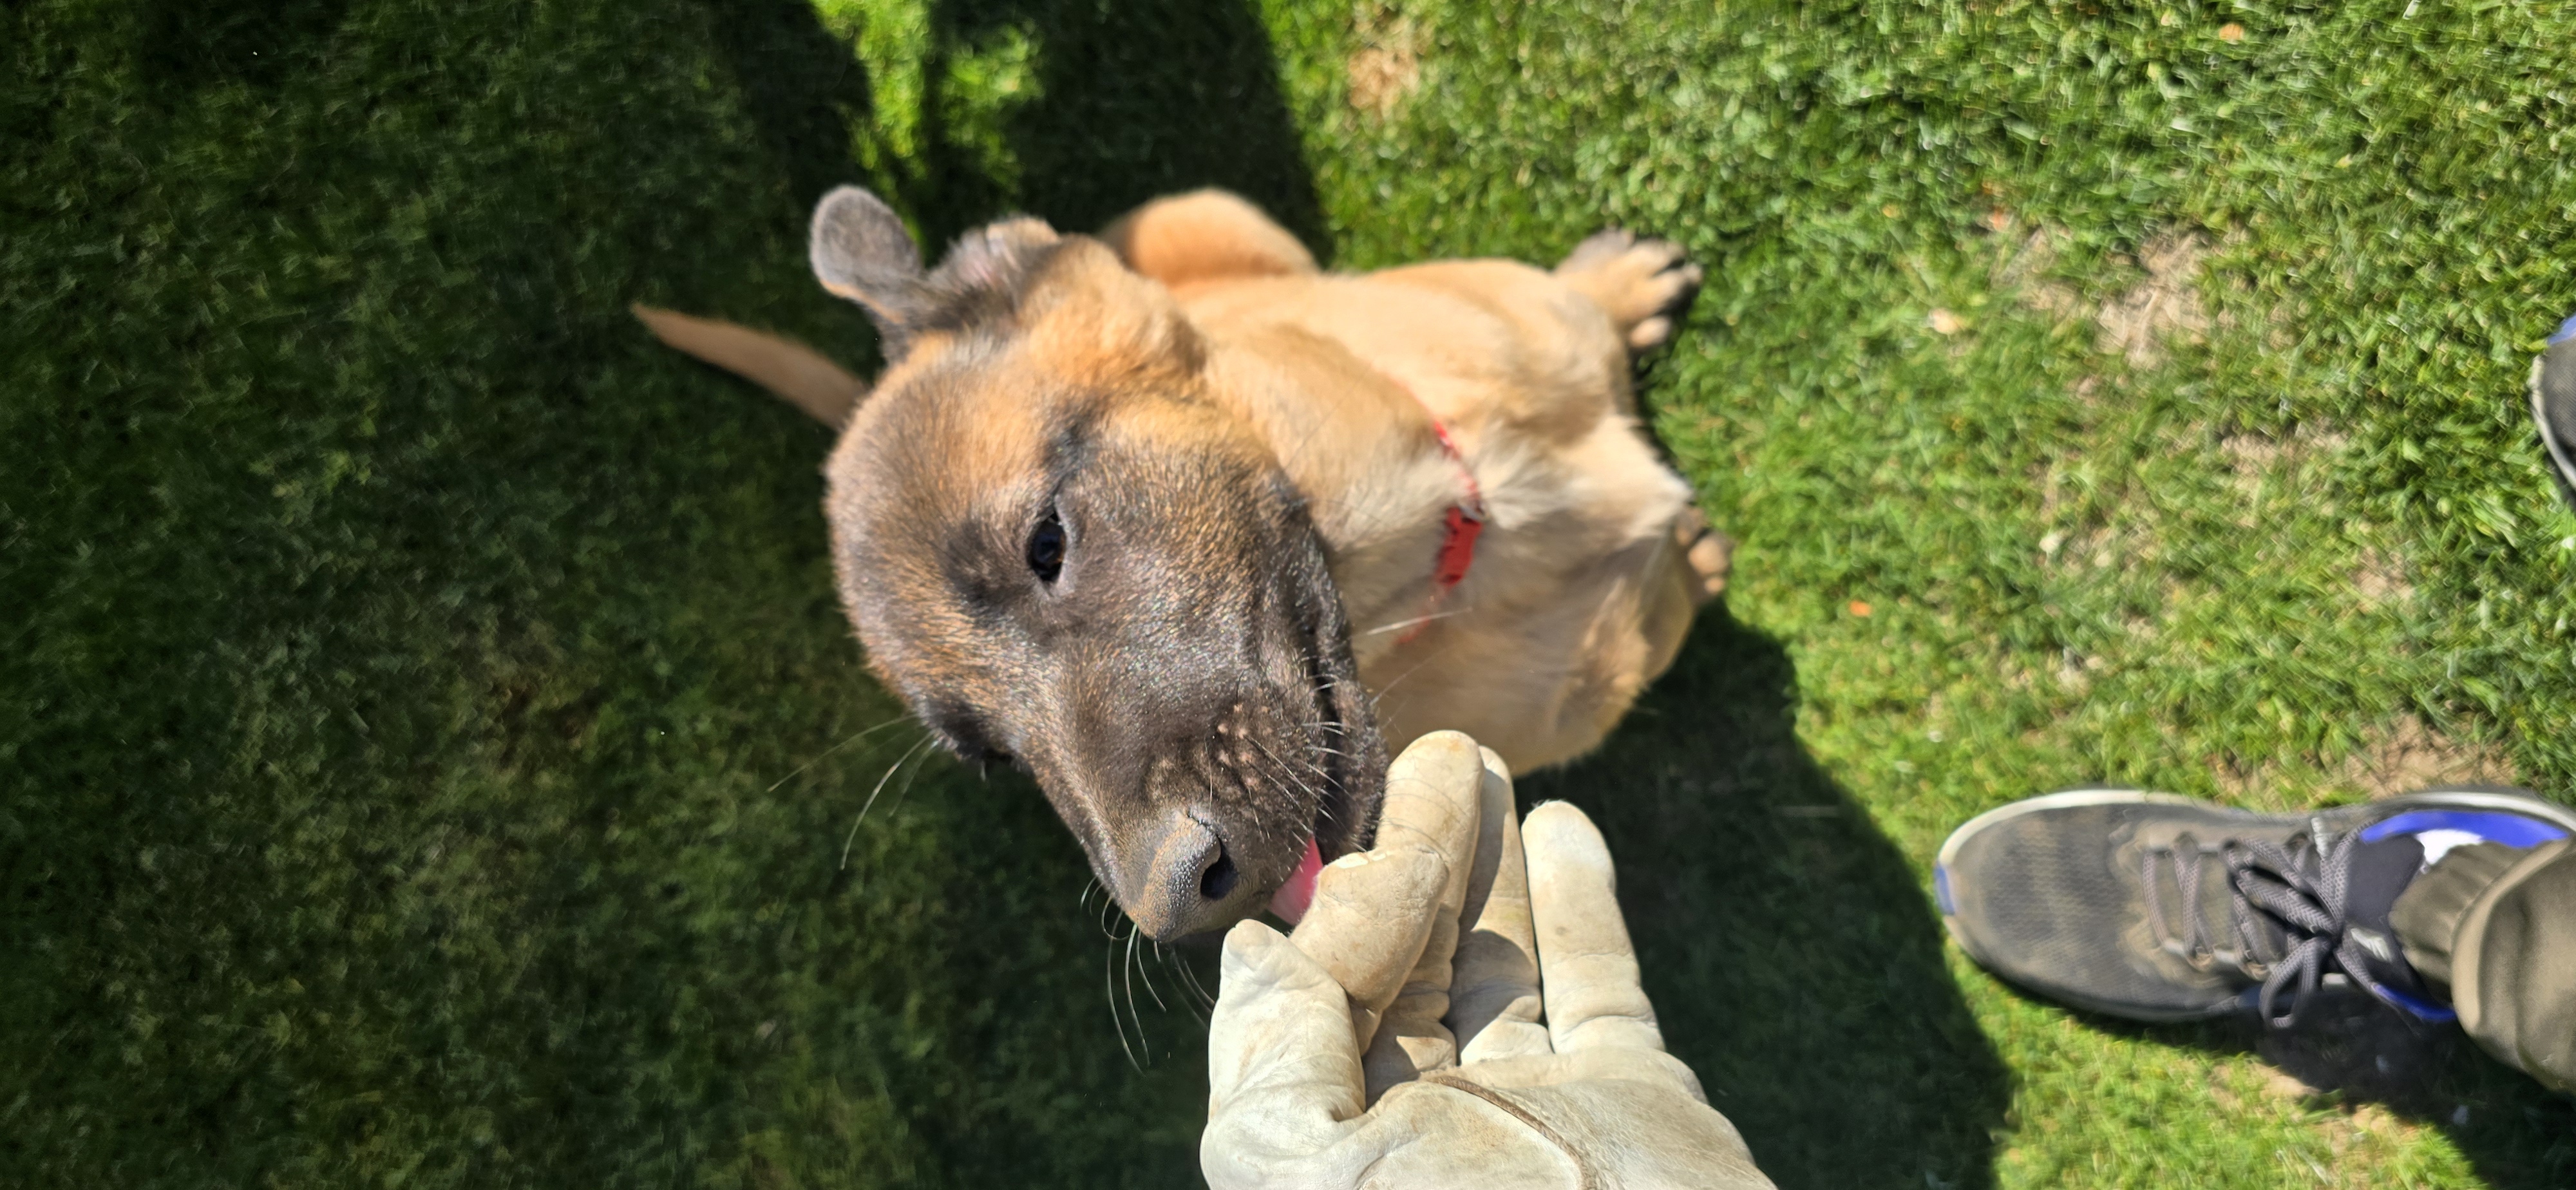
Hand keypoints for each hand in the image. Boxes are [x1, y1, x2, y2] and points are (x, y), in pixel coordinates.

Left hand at [1202, 732, 1773, 1188]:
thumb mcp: (1319, 1177)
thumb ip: (1270, 1064)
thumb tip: (1259, 953)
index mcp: (1336, 1163)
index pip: (1308, 1009)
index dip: (1332, 911)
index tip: (1352, 828)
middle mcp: (1428, 1141)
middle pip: (1401, 971)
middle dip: (1410, 858)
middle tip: (1434, 750)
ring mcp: (1538, 1124)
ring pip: (1498, 965)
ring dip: (1487, 862)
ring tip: (1479, 763)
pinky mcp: (1639, 1111)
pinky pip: (1601, 989)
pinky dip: (1582, 906)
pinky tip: (1568, 829)